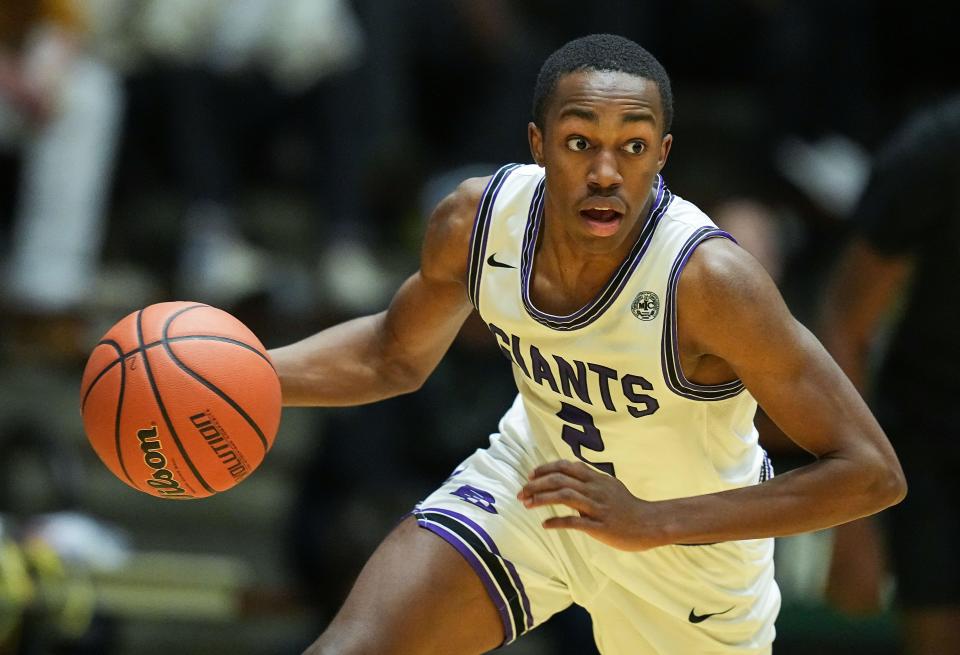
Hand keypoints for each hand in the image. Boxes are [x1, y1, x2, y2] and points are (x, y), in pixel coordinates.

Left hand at [517, 460, 666, 550]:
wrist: (650, 524)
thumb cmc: (628, 506)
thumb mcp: (609, 485)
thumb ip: (589, 479)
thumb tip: (568, 475)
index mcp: (596, 478)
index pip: (566, 466)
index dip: (545, 469)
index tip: (530, 475)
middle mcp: (595, 489)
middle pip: (560, 479)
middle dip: (536, 484)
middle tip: (521, 492)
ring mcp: (598, 507)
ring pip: (565, 496)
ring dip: (542, 499)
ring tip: (527, 504)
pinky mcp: (601, 527)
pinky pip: (576, 522)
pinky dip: (558, 521)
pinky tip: (546, 524)